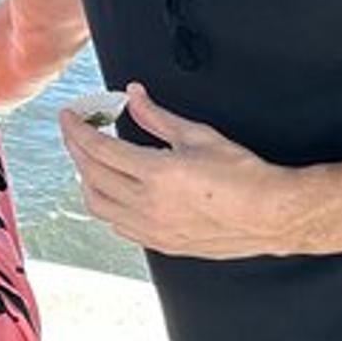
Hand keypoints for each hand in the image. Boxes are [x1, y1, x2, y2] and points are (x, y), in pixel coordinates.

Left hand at [60, 82, 293, 257]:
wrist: (273, 215)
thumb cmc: (244, 176)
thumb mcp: (198, 136)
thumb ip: (157, 117)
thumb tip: (135, 96)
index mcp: (157, 175)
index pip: (99, 149)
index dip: (77, 130)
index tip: (68, 117)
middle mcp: (149, 205)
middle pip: (92, 175)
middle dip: (77, 150)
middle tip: (76, 132)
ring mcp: (153, 229)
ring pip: (99, 205)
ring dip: (87, 180)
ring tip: (90, 161)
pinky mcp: (162, 244)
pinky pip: (118, 225)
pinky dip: (106, 206)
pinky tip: (113, 192)